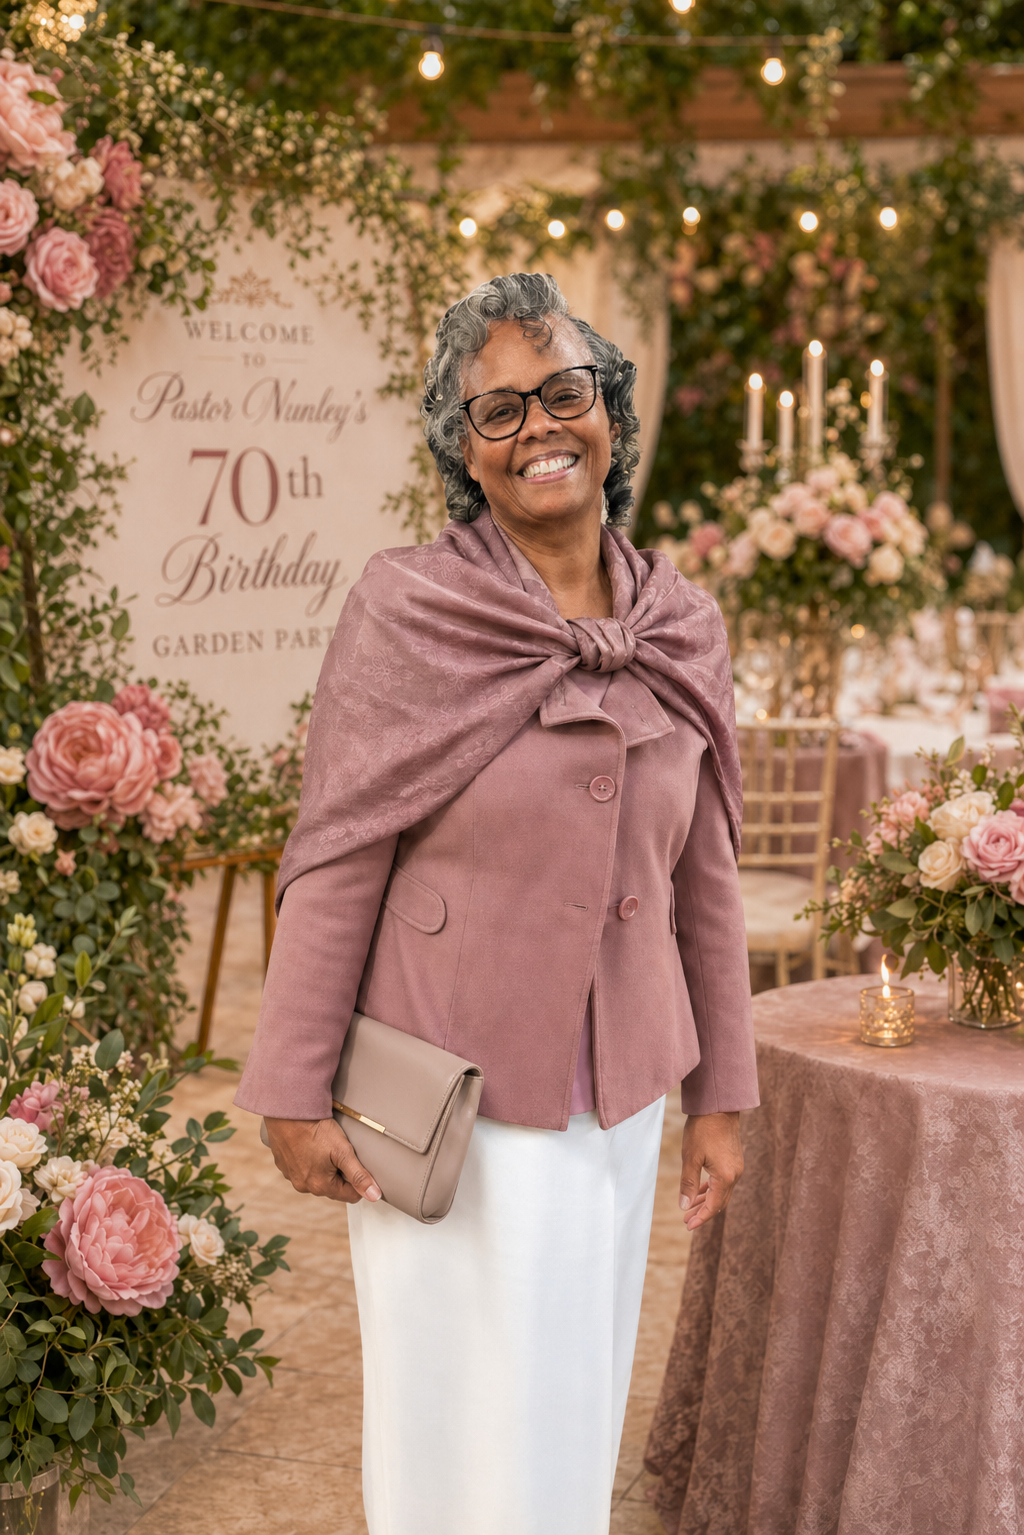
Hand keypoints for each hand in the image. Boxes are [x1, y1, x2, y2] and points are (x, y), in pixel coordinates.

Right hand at [264, 1116, 381, 1204]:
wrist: (288, 1111)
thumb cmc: (315, 1129)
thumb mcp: (343, 1151)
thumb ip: (359, 1175)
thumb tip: (374, 1195)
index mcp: (320, 1186)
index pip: (350, 1195)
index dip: (359, 1180)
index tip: (358, 1163)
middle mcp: (303, 1186)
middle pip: (333, 1187)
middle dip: (340, 1173)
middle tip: (340, 1151)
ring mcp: (291, 1175)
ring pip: (316, 1177)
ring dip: (324, 1167)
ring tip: (325, 1146)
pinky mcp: (283, 1164)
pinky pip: (302, 1167)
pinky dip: (308, 1160)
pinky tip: (311, 1144)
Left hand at [679, 1111, 742, 1232]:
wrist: (718, 1106)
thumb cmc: (702, 1129)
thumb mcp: (690, 1157)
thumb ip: (688, 1184)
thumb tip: (684, 1206)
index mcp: (725, 1176)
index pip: (714, 1206)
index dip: (701, 1217)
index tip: (688, 1225)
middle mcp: (735, 1174)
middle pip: (719, 1201)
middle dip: (703, 1212)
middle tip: (686, 1220)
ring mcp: (736, 1167)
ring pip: (721, 1191)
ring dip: (706, 1200)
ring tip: (690, 1208)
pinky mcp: (734, 1159)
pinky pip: (723, 1181)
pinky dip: (712, 1189)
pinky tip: (701, 1191)